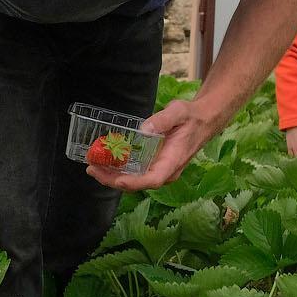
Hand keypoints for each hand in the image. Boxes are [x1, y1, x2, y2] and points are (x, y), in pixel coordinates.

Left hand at [87, 98, 219, 191]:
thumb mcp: (179, 112)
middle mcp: (165, 171)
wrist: (203, 121)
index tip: (117, 180)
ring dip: (113, 176)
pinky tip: (105, 162)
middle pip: (138, 184)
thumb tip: (144, 130)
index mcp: (173, 162)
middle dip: (113, 180)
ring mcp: (160, 170)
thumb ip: (163, 120)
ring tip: (93, 167)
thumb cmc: (191, 117)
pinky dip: (119, 170)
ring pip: (135, 180)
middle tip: (92, 169)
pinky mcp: (155, 165)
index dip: (134, 183)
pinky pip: (136, 173)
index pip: (153, 180)